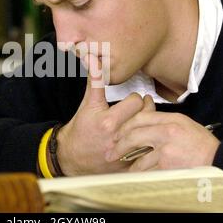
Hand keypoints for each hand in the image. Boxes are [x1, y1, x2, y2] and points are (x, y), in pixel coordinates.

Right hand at [56, 54, 143, 175]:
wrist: (72, 157)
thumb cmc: (81, 130)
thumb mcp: (87, 104)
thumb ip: (94, 80)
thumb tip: (92, 57)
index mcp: (108, 121)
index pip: (136, 102)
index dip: (135, 98)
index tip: (132, 101)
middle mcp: (118, 138)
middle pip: (146, 116)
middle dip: (145, 110)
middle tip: (141, 109)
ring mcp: (124, 153)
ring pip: (150, 133)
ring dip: (150, 126)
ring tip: (144, 121)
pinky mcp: (128, 165)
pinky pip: (148, 152)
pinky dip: (149, 144)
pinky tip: (144, 139)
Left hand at [106, 109, 220, 171]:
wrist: (220, 160)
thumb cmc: (203, 144)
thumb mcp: (184, 124)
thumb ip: (164, 121)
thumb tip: (144, 120)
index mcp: (171, 119)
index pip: (140, 118)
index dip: (125, 126)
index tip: (117, 134)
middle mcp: (167, 132)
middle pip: (134, 136)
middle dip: (119, 146)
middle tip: (110, 153)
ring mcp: (167, 150)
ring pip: (139, 158)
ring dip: (130, 165)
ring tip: (125, 169)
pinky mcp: (168, 166)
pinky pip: (148, 171)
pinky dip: (142, 175)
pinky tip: (138, 177)